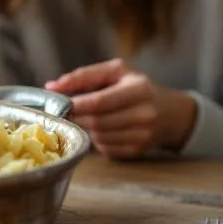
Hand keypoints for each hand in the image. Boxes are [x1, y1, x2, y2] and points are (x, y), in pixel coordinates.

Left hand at [44, 59, 198, 158]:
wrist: (170, 114)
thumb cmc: (136, 87)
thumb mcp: (116, 72)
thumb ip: (84, 76)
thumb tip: (52, 87)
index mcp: (139, 89)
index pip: (100, 102)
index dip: (76, 104)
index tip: (59, 103)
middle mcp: (144, 114)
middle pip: (96, 122)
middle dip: (76, 117)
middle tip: (66, 111)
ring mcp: (142, 136)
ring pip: (98, 137)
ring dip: (85, 128)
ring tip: (86, 117)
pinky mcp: (137, 151)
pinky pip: (105, 148)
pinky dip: (97, 140)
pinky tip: (102, 129)